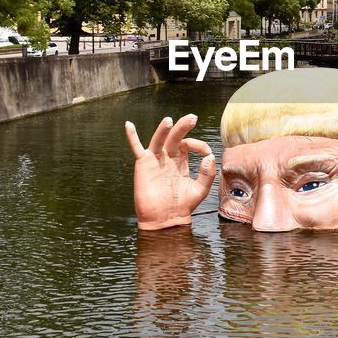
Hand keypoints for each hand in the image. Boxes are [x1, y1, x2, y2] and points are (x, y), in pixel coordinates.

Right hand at [125, 114, 216, 229]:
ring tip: (170, 120)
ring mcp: (155, 160)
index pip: (188, 145)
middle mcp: (168, 158)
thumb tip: (209, 156)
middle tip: (193, 118)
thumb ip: (207, 174)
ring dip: (164, 129)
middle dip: (183, 127)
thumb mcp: (200, 190)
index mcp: (181, 162)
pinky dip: (132, 137)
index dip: (199, 145)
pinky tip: (128, 125)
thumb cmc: (182, 206)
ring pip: (159, 140)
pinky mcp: (144, 165)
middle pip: (175, 137)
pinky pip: (136, 148)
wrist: (165, 219)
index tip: (206, 152)